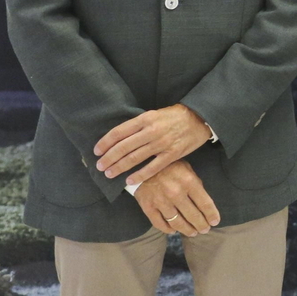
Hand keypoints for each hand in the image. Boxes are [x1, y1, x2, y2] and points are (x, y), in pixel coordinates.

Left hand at [95, 103, 211, 184]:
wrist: (200, 118)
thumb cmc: (174, 116)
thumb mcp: (154, 114)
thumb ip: (138, 125)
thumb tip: (118, 138)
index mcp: (146, 118)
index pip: (119, 132)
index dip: (105, 142)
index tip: (96, 151)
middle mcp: (152, 130)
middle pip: (124, 147)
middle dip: (109, 158)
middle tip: (99, 166)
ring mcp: (162, 143)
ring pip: (135, 158)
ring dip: (119, 167)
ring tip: (109, 174)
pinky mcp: (172, 154)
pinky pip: (152, 167)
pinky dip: (139, 175)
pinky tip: (129, 181)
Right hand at [133, 159, 219, 235]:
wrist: (142, 165)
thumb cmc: (169, 165)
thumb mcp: (187, 169)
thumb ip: (195, 183)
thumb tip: (202, 201)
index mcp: (189, 182)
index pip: (204, 203)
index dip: (211, 215)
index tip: (215, 222)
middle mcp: (176, 193)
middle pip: (192, 215)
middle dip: (201, 225)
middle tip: (205, 230)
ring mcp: (161, 201)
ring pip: (177, 222)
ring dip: (186, 230)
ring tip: (193, 233)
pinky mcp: (148, 207)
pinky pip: (159, 224)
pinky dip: (168, 229)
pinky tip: (174, 230)